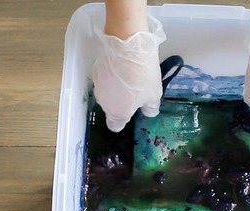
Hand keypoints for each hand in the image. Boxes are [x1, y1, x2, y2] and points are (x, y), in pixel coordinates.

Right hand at [92, 15, 165, 131]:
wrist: (128, 45)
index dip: (122, 122)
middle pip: (111, 108)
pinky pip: (104, 78)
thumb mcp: (154, 94)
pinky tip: (121, 67)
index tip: (131, 112)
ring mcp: (98, 86)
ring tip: (129, 76)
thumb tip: (149, 112)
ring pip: (106, 93)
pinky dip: (110, 76)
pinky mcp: (95, 70)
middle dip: (121, 102)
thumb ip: (150, 107)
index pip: (115, 126)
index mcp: (117, 113)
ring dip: (115, 88)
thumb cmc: (142, 75)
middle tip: (135, 91)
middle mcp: (104, 102)